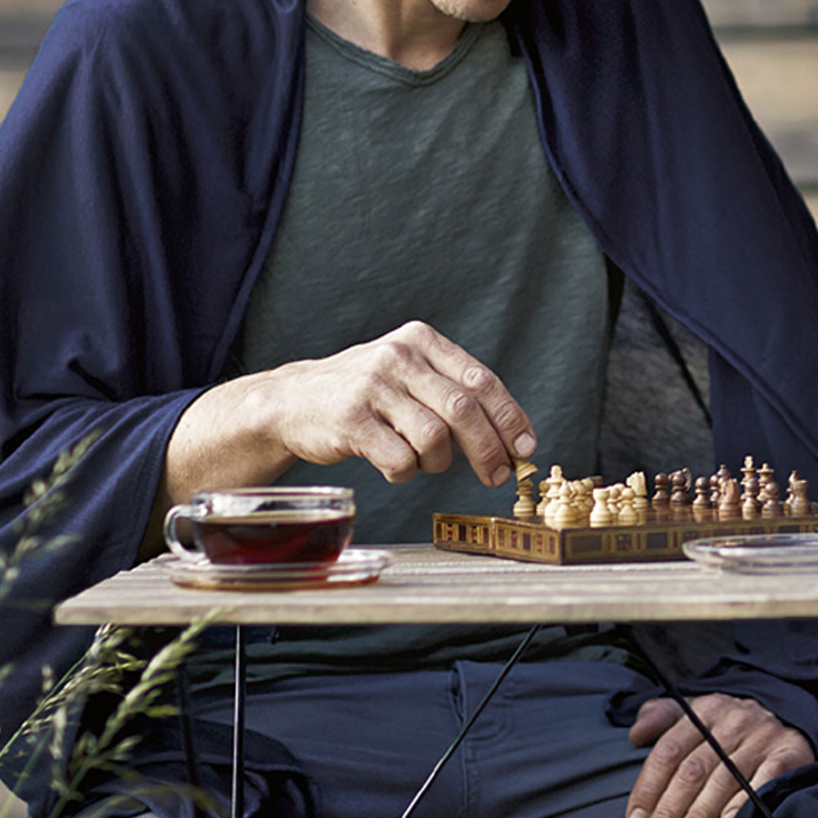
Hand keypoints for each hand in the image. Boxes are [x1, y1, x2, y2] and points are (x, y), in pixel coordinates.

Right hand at [258, 320, 536, 486]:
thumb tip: (512, 439)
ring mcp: (372, 386)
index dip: (510, 417)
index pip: (480, 380)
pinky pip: (399, 460)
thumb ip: (452, 394)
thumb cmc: (362, 395)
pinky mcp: (350, 419)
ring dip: (438, 464)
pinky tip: (392, 466)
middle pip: (464, 409)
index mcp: (419, 340)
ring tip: (423, 463)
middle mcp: (397, 356)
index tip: (526, 446)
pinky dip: (405, 474)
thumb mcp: (406, 376)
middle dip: (488, 450)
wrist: (291, 402)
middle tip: (498, 476)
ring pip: (434, 438)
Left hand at [624, 692, 813, 817]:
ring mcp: (760, 738)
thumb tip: (635, 735)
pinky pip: (766, 778)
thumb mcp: (693, 710)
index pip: (668, 751)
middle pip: (692, 770)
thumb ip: (660, 718)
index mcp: (701, 712)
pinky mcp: (789, 753)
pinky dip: (745, 800)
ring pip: (723, 780)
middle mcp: (729, 723)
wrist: (784, 713)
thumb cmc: (726, 724)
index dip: (648, 787)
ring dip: (699, 816)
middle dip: (669, 811)